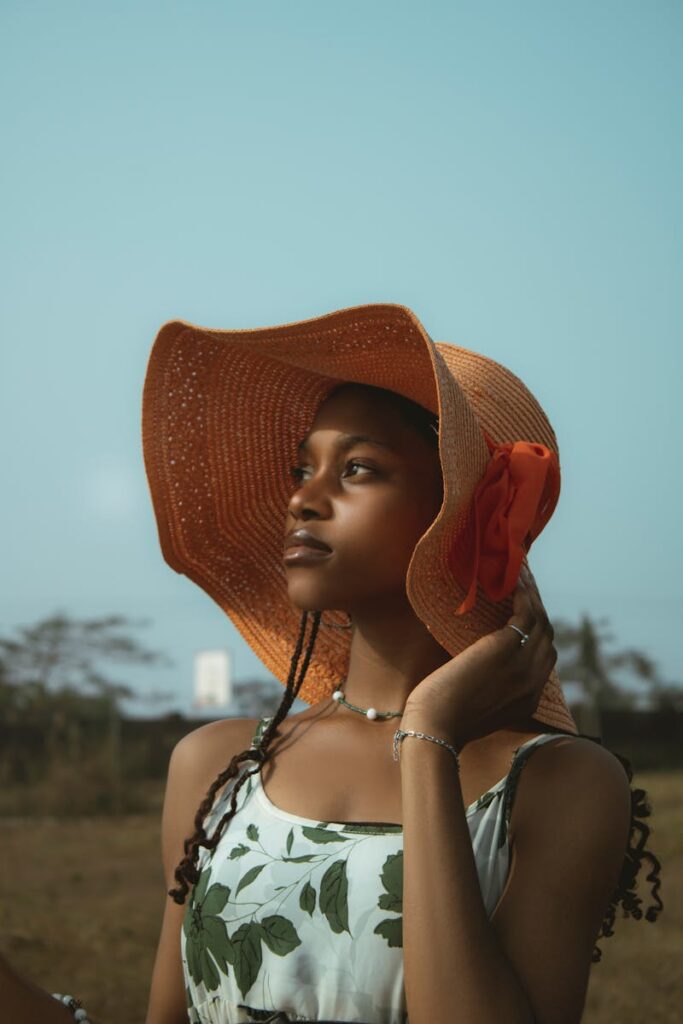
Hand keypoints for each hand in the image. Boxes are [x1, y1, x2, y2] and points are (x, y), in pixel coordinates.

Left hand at [401, 564, 556, 747]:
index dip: (539, 636)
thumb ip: (485, 691)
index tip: (528, 616)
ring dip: (534, 596)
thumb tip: (475, 671)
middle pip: (548, 639)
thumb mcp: (474, 709)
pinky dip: (525, 595)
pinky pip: (527, 614)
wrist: (435, 727)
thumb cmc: (441, 720)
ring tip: (522, 575)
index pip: (544, 662)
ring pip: (541, 622)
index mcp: (527, 701)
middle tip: (528, 589)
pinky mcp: (507, 648)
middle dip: (541, 611)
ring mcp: (523, 666)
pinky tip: (516, 581)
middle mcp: (532, 684)